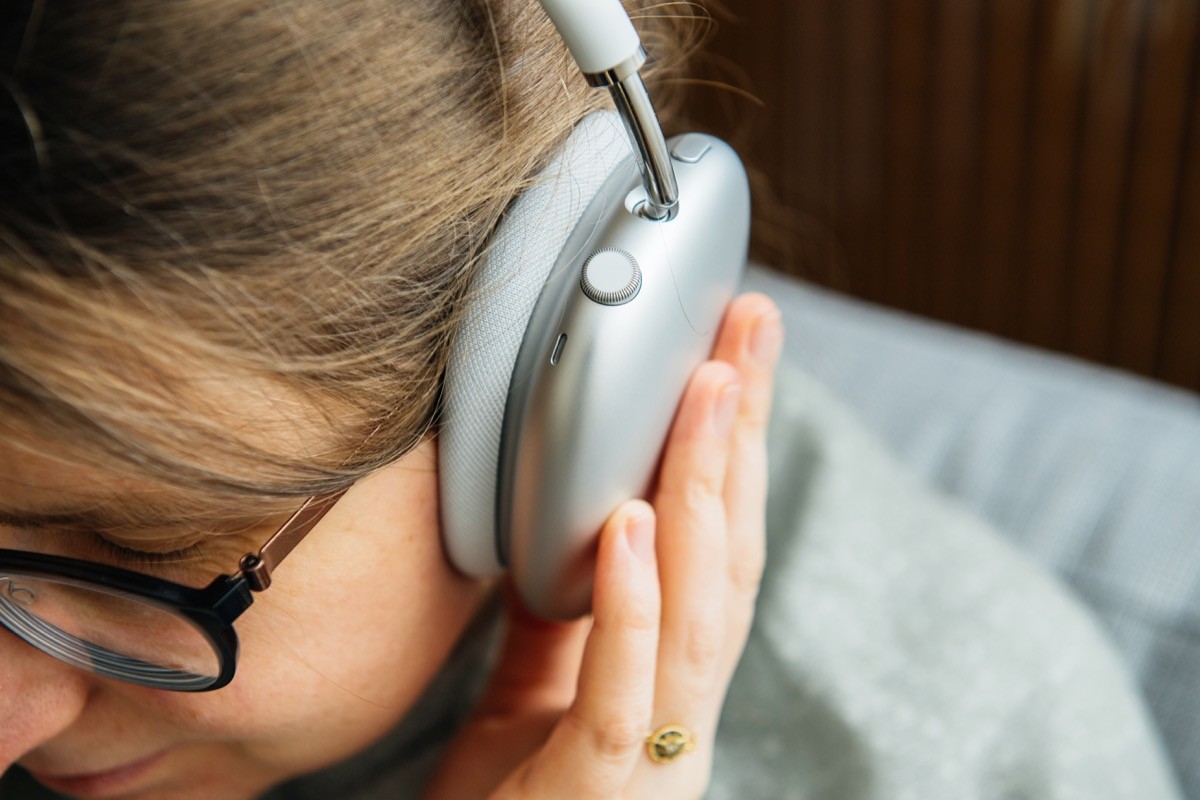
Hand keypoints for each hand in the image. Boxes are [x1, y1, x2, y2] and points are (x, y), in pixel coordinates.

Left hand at [425, 293, 783, 799]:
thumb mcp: (530, 699)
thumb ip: (562, 620)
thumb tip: (576, 526)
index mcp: (667, 684)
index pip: (718, 549)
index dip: (734, 449)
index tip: (735, 355)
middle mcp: (682, 714)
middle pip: (732, 558)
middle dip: (744, 437)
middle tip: (750, 328)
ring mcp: (654, 760)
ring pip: (702, 612)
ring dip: (708, 493)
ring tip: (708, 390)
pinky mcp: (603, 796)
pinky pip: (623, 694)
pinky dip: (634, 605)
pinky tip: (637, 525)